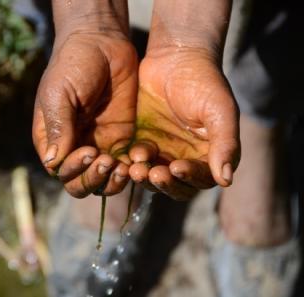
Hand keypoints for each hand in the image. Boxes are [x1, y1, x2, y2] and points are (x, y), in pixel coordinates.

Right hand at [33, 30, 137, 197]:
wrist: (103, 43)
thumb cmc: (73, 65)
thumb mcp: (60, 94)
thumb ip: (58, 127)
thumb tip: (53, 163)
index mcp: (52, 139)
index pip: (59, 170)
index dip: (73, 169)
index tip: (89, 150)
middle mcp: (74, 147)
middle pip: (79, 182)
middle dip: (92, 179)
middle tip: (107, 161)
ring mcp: (99, 145)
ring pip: (102, 181)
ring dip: (111, 181)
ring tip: (124, 168)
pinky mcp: (122, 140)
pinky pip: (124, 166)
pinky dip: (130, 170)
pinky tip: (138, 161)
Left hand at [129, 47, 239, 199]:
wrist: (174, 57)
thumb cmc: (203, 80)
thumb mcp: (219, 109)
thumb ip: (225, 143)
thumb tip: (226, 180)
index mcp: (209, 153)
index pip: (201, 179)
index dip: (190, 178)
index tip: (177, 167)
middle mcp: (187, 157)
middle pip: (176, 185)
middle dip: (165, 183)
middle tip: (152, 173)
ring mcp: (163, 151)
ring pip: (154, 177)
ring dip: (146, 177)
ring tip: (137, 168)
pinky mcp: (142, 142)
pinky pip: (137, 162)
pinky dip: (134, 163)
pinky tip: (130, 156)